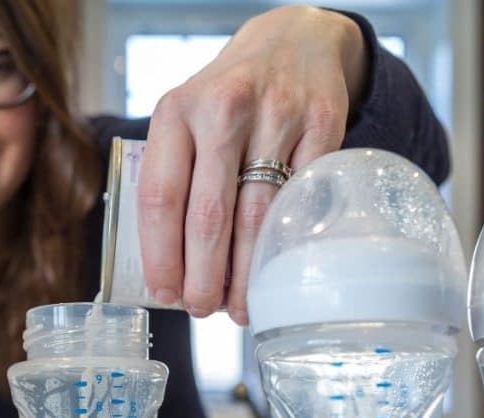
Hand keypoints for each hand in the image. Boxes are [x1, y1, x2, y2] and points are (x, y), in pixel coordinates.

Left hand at [137, 6, 367, 323]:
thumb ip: (174, 176)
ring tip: (236, 309)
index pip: (161, 197)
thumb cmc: (228, 97)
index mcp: (177, 111)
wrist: (293, 42)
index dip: (161, 254)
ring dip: (244, 275)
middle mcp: (224, 110)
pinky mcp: (323, 125)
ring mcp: (278, 116)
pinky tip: (275, 276)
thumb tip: (168, 267)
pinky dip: (285, 248)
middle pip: (208, 216)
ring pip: (257, 217)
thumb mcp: (185, 118)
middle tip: (200, 310)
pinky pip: (301, 202)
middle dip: (202, 277)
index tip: (164, 293)